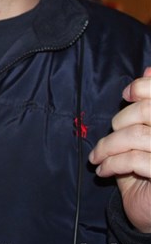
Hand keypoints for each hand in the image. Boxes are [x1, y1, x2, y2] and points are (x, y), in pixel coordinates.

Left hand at [89, 67, 150, 232]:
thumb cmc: (147, 173)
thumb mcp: (143, 138)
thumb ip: (148, 106)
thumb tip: (149, 71)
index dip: (144, 87)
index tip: (125, 95)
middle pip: (148, 112)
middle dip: (119, 121)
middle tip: (107, 137)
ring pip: (138, 135)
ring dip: (109, 146)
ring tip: (97, 158)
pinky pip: (135, 160)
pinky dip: (113, 163)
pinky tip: (104, 170)